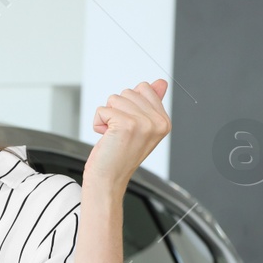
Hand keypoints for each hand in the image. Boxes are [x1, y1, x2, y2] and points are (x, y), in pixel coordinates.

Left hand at [84, 79, 170, 196]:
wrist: (108, 180)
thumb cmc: (119, 156)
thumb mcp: (139, 127)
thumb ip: (150, 104)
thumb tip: (160, 82)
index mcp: (164, 121)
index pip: (145, 88)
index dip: (129, 105)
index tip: (129, 126)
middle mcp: (157, 122)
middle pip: (129, 91)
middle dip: (117, 109)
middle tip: (120, 133)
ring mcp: (143, 123)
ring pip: (114, 98)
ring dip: (107, 116)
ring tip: (113, 136)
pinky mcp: (126, 124)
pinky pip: (102, 110)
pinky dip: (98, 123)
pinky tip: (105, 138)